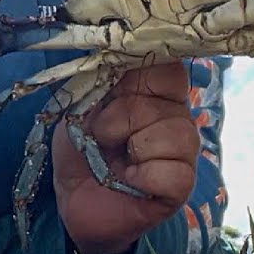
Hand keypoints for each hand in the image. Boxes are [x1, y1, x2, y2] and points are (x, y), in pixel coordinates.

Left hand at [51, 59, 197, 253]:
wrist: (71, 198)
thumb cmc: (80, 149)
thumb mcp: (81, 107)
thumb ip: (103, 80)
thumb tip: (121, 55)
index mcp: (152, 92)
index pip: (170, 66)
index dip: (143, 73)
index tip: (115, 89)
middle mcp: (174, 116)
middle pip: (167, 101)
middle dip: (123, 117)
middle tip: (103, 136)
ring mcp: (182, 152)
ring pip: (178, 134)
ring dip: (136, 146)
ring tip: (117, 160)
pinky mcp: (181, 186)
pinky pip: (176, 172)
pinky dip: (145, 176)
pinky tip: (130, 180)